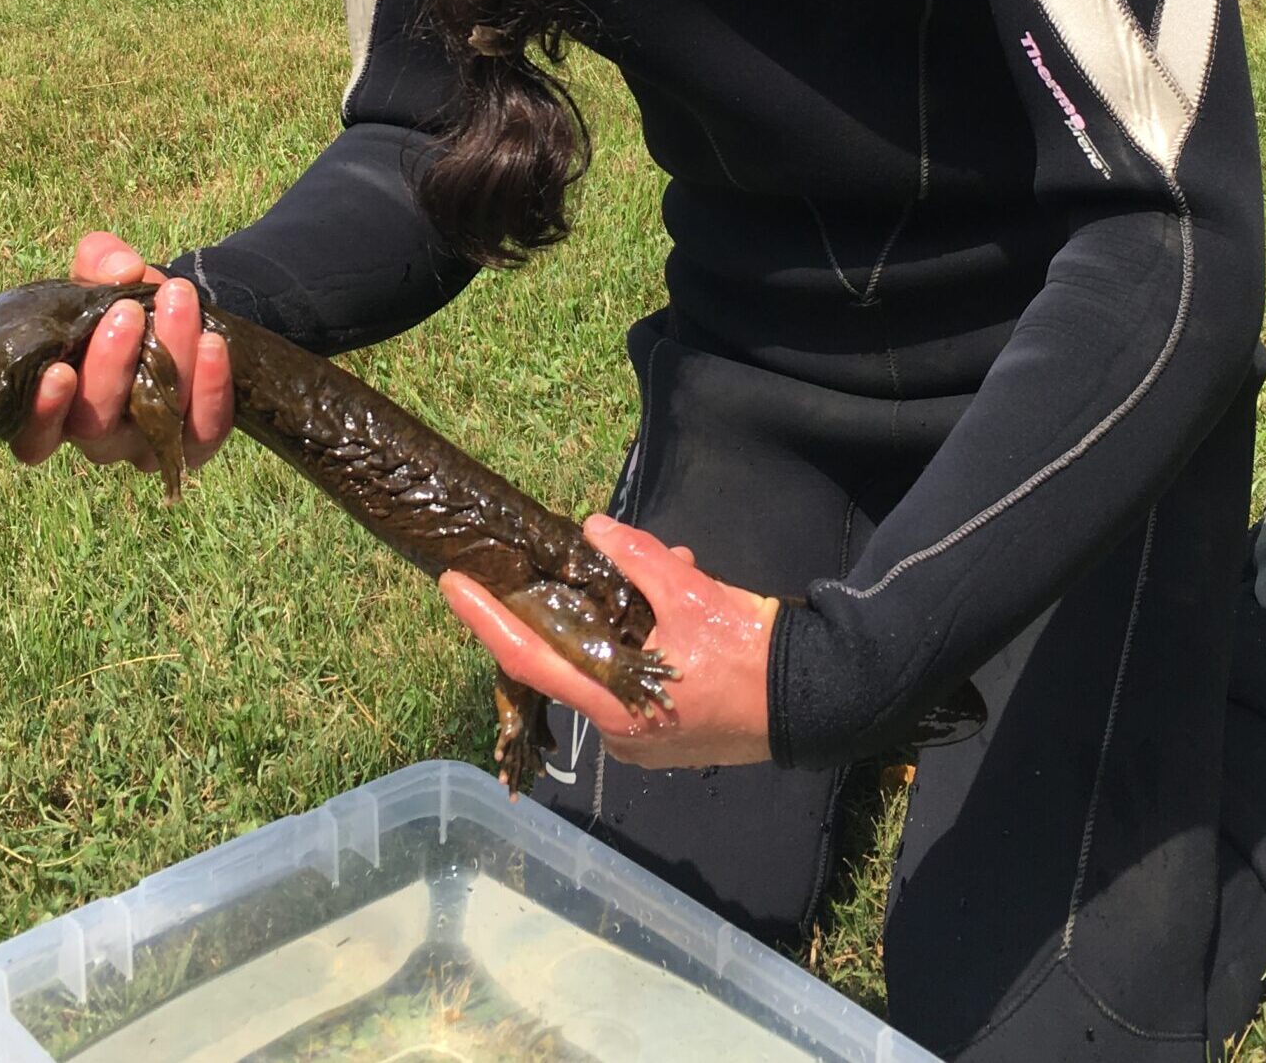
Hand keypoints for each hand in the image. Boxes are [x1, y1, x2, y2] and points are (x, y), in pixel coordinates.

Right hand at [8, 230, 235, 477]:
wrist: (176, 314)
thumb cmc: (117, 304)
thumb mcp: (99, 276)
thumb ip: (99, 261)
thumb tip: (123, 270)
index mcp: (56, 406)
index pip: (33, 437)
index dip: (42, 413)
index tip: (58, 370)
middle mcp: (96, 436)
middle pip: (94, 423)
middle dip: (111, 364)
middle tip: (128, 310)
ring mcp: (145, 446)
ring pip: (154, 423)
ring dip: (169, 359)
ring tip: (177, 300)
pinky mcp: (194, 444)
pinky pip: (204, 430)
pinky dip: (211, 389)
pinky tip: (213, 343)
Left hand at [440, 515, 777, 770]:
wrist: (814, 698)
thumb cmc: (747, 651)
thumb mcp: (689, 591)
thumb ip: (634, 558)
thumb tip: (592, 529)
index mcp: (611, 703)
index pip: (527, 658)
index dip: (484, 620)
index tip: (452, 586)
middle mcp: (615, 730)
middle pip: (571, 657)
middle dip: (585, 601)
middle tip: (611, 557)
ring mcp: (640, 737)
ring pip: (609, 662)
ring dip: (627, 614)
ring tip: (674, 568)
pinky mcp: (664, 736)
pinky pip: (634, 679)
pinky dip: (646, 640)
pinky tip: (681, 600)